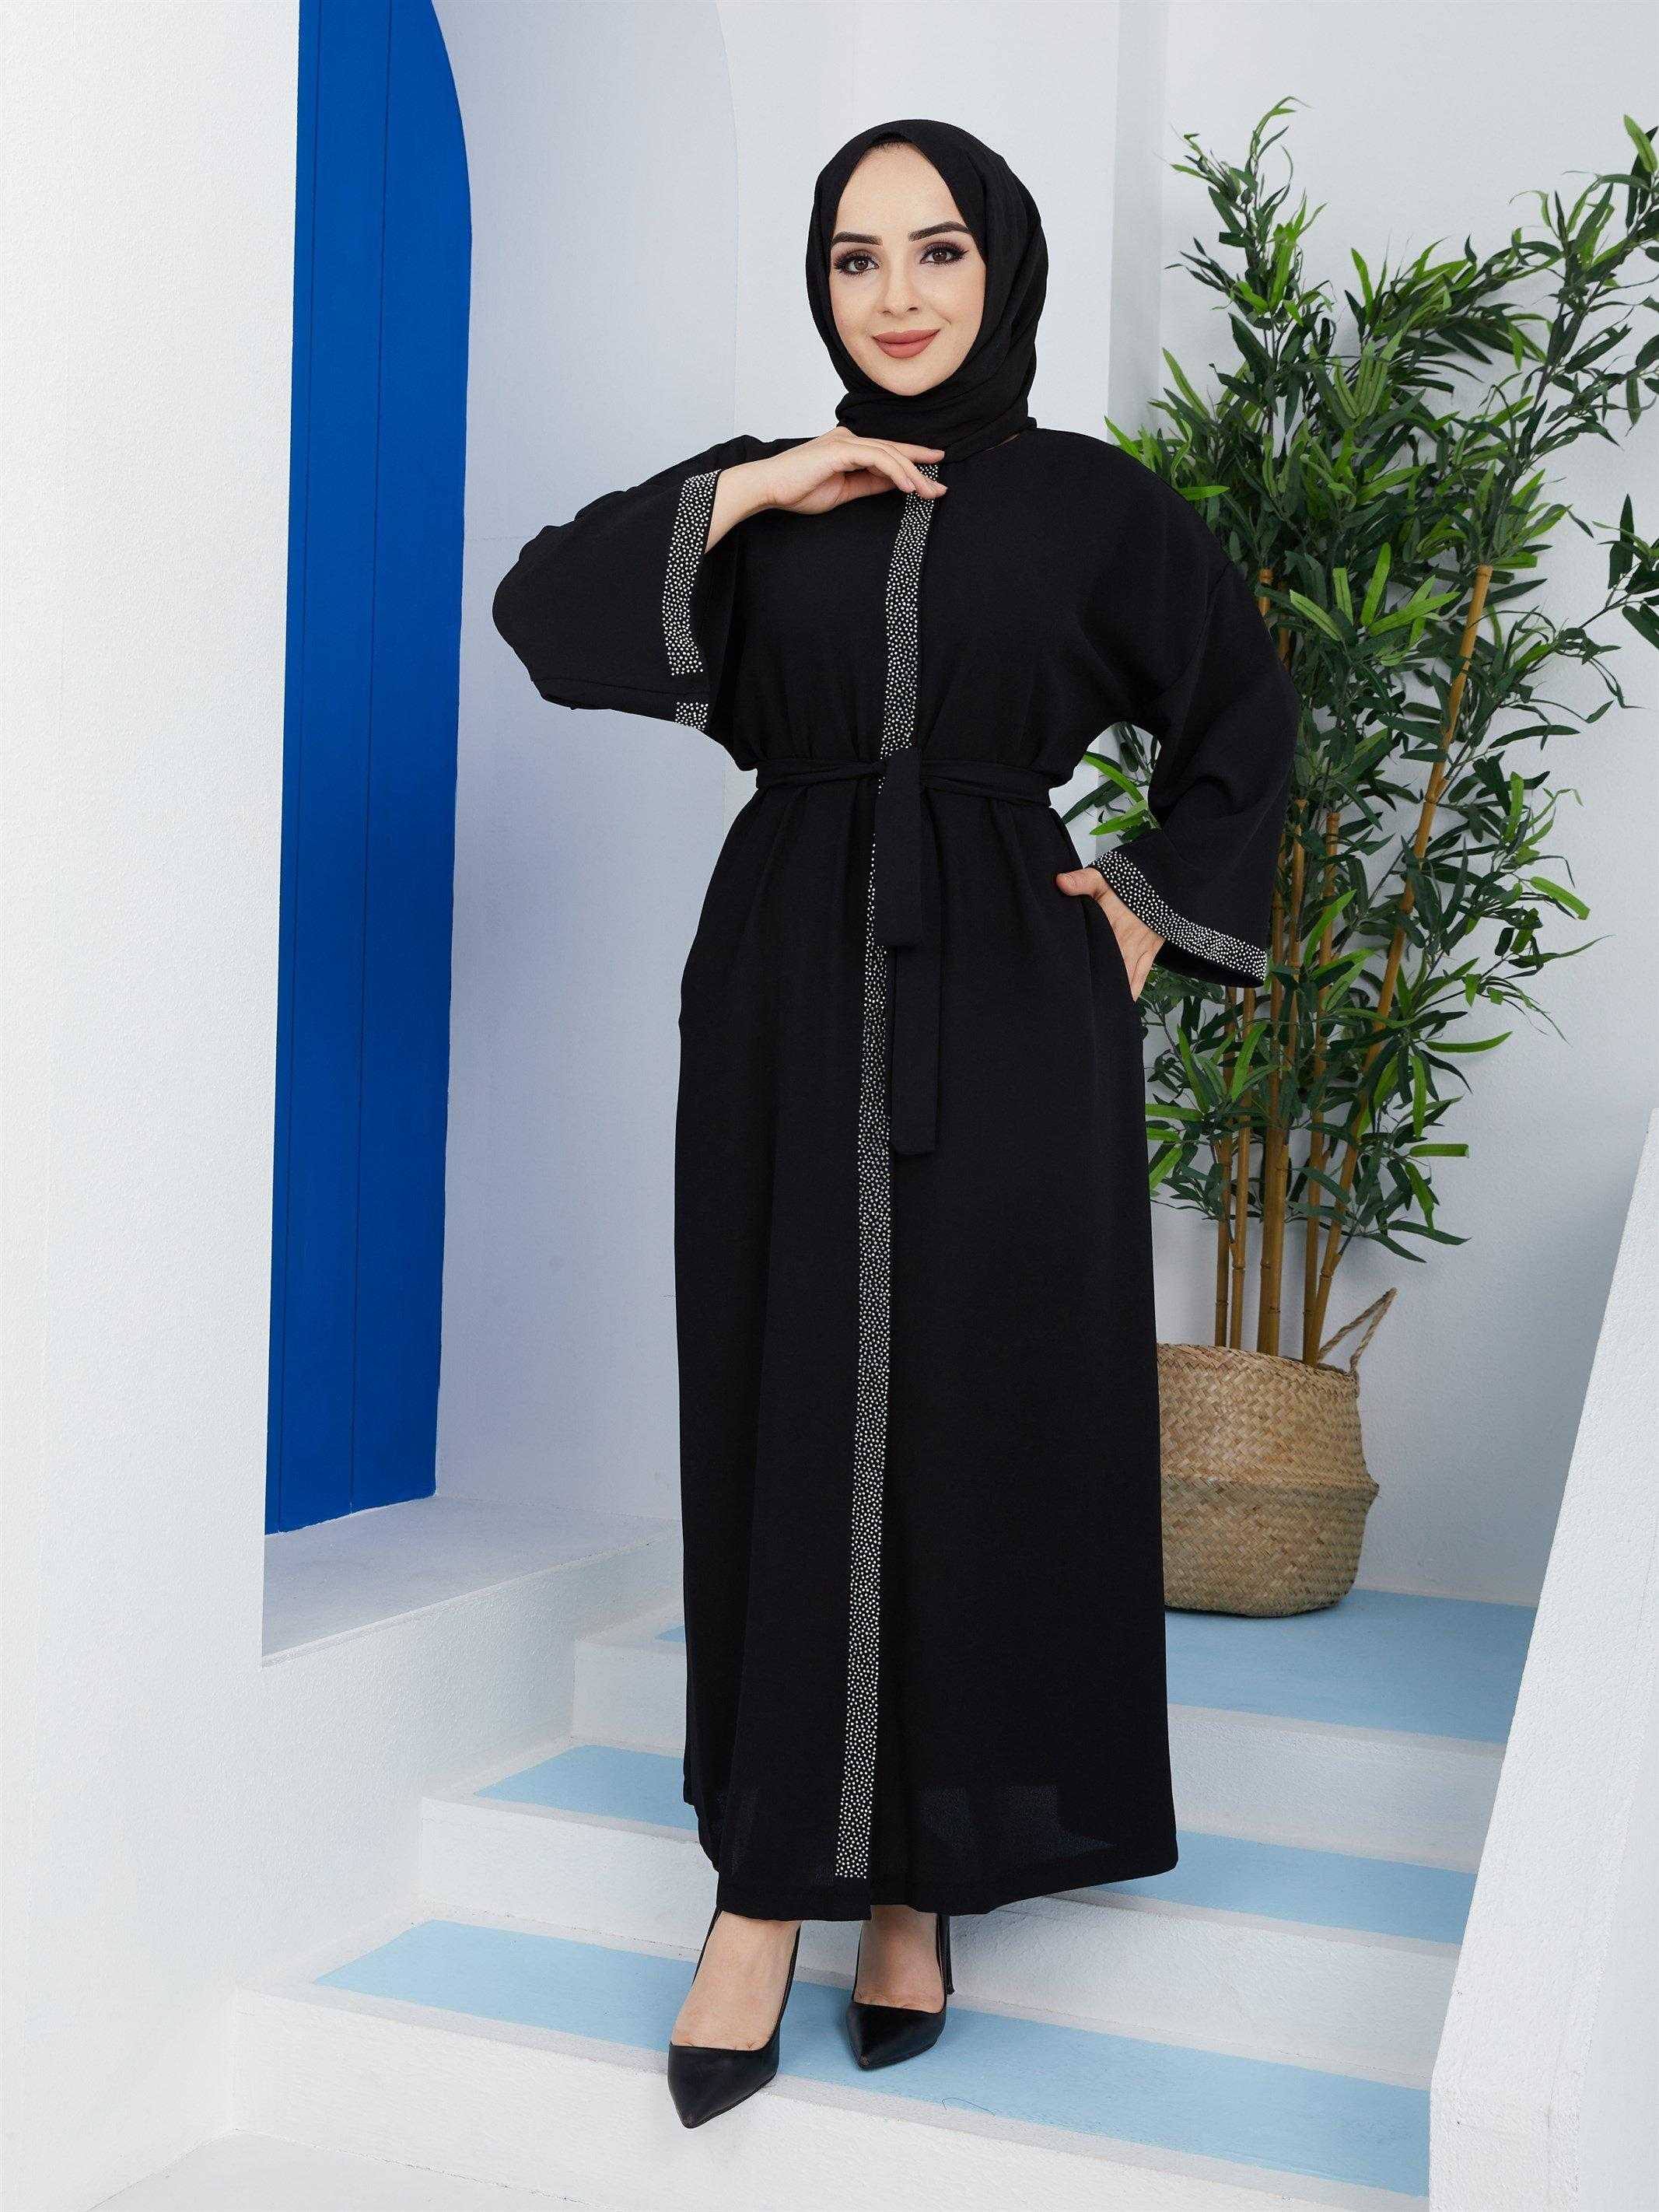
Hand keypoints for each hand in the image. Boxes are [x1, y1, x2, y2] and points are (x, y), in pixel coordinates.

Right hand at [744, 429, 947, 517]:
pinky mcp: (841, 449)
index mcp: (849, 448)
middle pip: (894, 451)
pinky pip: (877, 458)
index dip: (913, 462)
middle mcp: (850, 439)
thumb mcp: (844, 491)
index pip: (888, 453)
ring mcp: (845, 442)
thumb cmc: (798, 490)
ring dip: (912, 474)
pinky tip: (909, 485)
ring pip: (889, 453)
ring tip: (928, 492)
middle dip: (920, 468)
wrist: (768, 488)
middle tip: (941, 489)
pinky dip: (895, 471)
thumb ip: (869, 485)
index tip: (934, 476)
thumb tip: (896, 485)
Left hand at [1054, 868, 1163, 999]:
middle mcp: (1124, 944)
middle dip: (1096, 989)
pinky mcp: (1149, 954)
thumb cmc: (1130, 882)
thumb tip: (1059, 882)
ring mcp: (1138, 952)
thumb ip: (1081, 881)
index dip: (1082, 970)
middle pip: (1108, 972)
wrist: (1164, 883)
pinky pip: (1141, 978)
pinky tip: (1124, 1005)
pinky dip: (1132, 992)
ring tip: (1099, 1012)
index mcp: (1110, 928)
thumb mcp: (1102, 878)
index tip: (1069, 985)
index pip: (1093, 953)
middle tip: (1080, 1007)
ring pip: (1125, 980)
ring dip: (1114, 994)